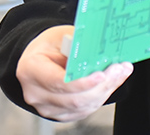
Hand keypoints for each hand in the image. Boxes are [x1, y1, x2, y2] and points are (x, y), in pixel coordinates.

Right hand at [15, 25, 132, 122]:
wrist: (40, 58)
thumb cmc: (49, 45)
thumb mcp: (61, 36)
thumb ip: (79, 45)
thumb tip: (101, 51)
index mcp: (30, 70)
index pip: (58, 82)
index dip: (81, 82)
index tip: (101, 75)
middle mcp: (35, 93)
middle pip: (74, 99)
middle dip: (101, 85)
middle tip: (118, 69)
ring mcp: (47, 107)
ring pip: (83, 106)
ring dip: (105, 90)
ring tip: (119, 73)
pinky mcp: (60, 114)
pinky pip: (85, 110)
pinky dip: (101, 96)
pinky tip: (110, 82)